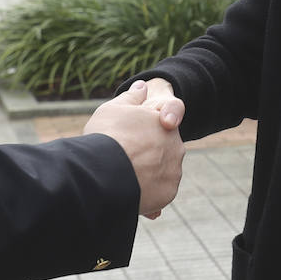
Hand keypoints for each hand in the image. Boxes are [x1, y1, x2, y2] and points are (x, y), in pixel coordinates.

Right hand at [84, 80, 184, 218]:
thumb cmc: (107, 136)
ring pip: (161, 172)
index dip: (142, 131)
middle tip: (122, 159)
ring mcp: (174, 170)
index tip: (126, 138)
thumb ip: (132, 97)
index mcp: (165, 122)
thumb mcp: (115, 109)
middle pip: (161, 150)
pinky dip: (148, 193)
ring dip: (148, 175)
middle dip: (146, 154)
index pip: (160, 124)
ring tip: (123, 178)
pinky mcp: (168, 193)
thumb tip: (143, 85)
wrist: (105, 171)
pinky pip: (158, 192)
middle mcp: (175, 145)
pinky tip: (129, 192)